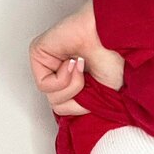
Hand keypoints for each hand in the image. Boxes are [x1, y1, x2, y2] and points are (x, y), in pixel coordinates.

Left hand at [29, 0, 124, 116]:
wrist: (114, 39)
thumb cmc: (116, 59)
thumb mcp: (103, 98)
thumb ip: (81, 107)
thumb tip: (67, 114)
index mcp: (74, 80)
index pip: (66, 108)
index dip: (81, 106)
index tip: (96, 90)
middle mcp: (59, 72)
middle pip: (58, 105)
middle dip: (78, 97)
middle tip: (90, 77)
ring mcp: (47, 62)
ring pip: (51, 98)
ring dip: (72, 87)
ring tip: (82, 66)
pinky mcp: (38, 52)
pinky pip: (44, 85)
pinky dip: (63, 79)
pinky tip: (73, 62)